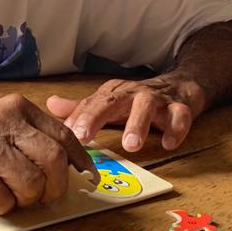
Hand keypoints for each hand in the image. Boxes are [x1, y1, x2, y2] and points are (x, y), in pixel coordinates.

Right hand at [0, 94, 93, 214]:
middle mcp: (4, 122)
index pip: (63, 135)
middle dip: (55, 187)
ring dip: (26, 200)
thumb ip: (30, 134)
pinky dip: (0, 207)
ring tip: (10, 194)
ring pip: (31, 185)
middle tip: (43, 196)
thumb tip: (71, 162)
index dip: (80, 161)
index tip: (87, 178)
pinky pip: (2, 201)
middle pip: (54, 161)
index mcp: (17, 108)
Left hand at [46, 75, 206, 154]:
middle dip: (96, 117)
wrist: (180, 86)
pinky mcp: (181, 107)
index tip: (64, 135)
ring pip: (147, 106)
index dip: (77, 118)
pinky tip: (169, 142)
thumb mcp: (109, 103)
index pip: (90, 104)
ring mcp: (157, 99)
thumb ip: (83, 108)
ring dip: (138, 123)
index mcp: (113, 94)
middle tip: (83, 137)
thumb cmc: (138, 100)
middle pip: (112, 101)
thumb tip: (50, 105)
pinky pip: (179, 115)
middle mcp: (132, 94)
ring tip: (131, 144)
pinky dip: (176, 128)